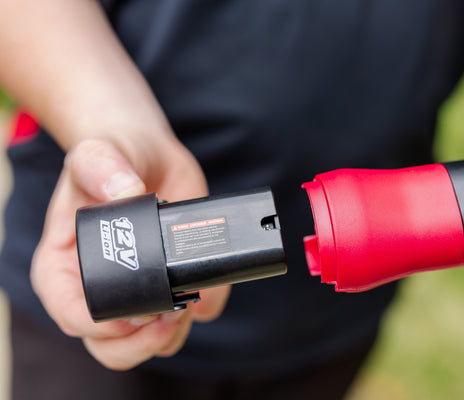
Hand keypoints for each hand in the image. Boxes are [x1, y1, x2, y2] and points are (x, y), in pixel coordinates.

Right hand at [31, 137, 230, 369]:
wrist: (151, 157)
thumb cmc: (114, 158)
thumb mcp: (99, 154)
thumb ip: (103, 168)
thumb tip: (127, 192)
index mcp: (65, 265)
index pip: (72, 314)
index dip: (102, 324)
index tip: (136, 312)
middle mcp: (97, 287)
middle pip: (108, 344)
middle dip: (141, 340)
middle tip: (171, 312)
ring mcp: (135, 291)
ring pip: (144, 343)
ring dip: (170, 334)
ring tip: (188, 302)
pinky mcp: (169, 287)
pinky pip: (182, 321)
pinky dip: (198, 314)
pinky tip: (205, 292)